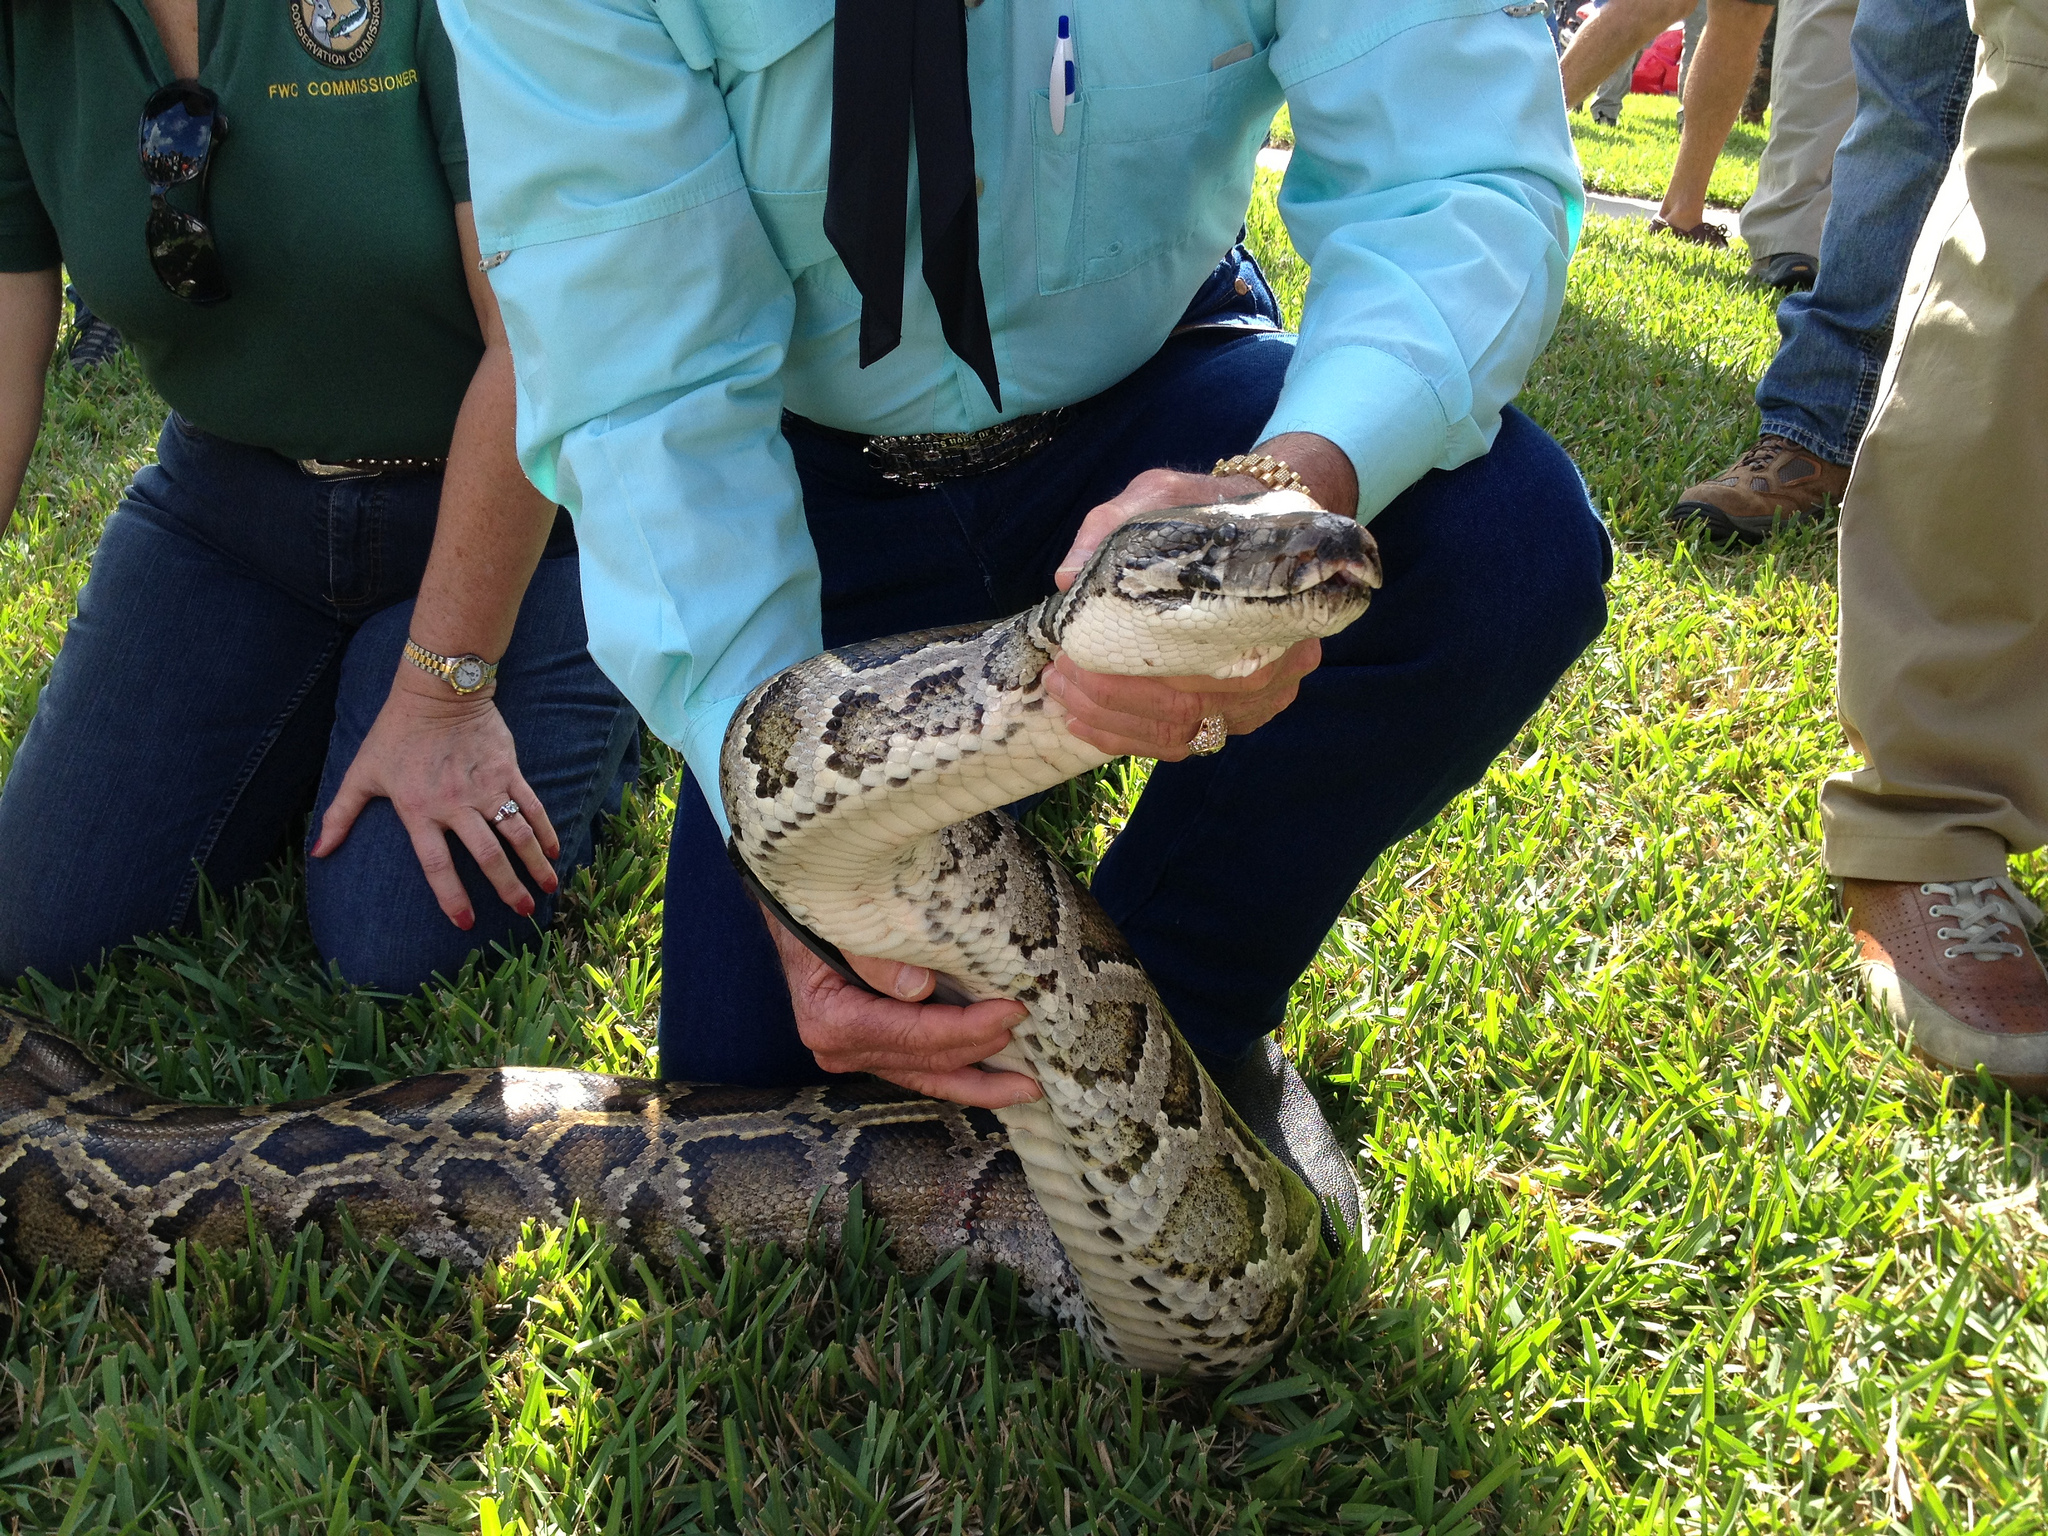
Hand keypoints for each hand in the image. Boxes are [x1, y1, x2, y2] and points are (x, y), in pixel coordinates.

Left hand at [311, 667, 560, 929]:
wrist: (437, 691)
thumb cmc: (395, 733)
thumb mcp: (362, 773)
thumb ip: (339, 815)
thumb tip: (317, 852)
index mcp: (419, 810)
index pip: (437, 864)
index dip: (451, 896)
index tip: (465, 922)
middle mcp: (456, 804)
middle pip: (487, 855)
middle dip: (508, 888)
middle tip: (523, 913)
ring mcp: (486, 787)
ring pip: (516, 833)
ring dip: (535, 864)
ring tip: (547, 888)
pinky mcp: (508, 771)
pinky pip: (532, 806)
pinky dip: (546, 830)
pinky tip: (555, 851)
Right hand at [763, 911, 1042, 1108]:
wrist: (797, 914)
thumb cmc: (823, 911)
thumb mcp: (844, 920)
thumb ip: (875, 954)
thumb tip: (919, 988)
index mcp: (831, 1020)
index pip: (913, 1035)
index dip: (966, 1028)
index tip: (1011, 1012)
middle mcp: (839, 1049)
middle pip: (925, 1061)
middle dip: (981, 1051)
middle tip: (1030, 1032)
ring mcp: (854, 1056)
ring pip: (926, 1078)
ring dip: (978, 1084)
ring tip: (1026, 1087)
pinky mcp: (870, 1052)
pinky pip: (920, 1070)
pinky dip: (958, 1075)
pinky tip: (995, 1083)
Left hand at [1045, 466, 1324, 760]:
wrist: (1255, 530)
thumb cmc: (1205, 512)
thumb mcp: (1161, 496)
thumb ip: (1112, 528)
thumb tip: (1067, 577)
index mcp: (1271, 606)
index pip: (1201, 656)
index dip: (1131, 665)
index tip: (1076, 649)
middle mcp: (1281, 663)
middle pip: (1190, 704)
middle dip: (1111, 696)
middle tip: (1060, 672)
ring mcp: (1264, 698)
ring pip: (1183, 732)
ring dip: (1113, 722)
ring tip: (1064, 695)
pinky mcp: (1242, 716)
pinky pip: (1184, 743)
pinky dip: (1129, 738)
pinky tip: (1085, 721)